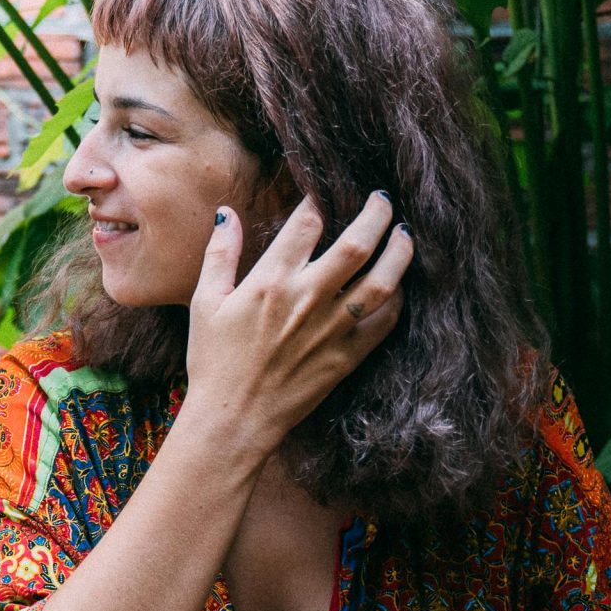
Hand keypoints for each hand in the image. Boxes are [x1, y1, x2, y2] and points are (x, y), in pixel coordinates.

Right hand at [180, 194, 412, 452]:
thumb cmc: (213, 360)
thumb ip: (219, 253)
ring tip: (404, 235)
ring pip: (382, 281)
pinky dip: (397, 301)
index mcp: (271, 280)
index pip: (308, 223)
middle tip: (383, 200)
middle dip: (376, 214)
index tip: (325, 192)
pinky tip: (397, 287)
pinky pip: (384, 323)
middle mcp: (308, 299)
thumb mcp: (205, 301)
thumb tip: (226, 212)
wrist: (234, 418)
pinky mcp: (347, 357)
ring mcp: (332, 329)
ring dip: (399, 253)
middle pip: (357, 243)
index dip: (319, 200)